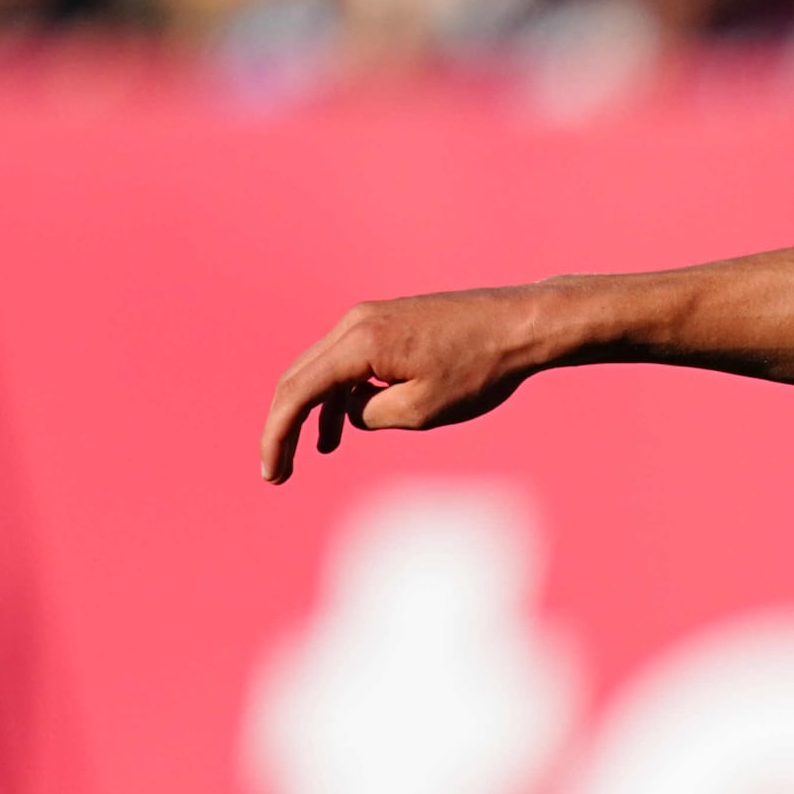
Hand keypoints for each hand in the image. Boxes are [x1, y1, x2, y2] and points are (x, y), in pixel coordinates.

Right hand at [258, 289, 558, 481]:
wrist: (521, 324)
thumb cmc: (480, 369)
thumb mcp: (422, 410)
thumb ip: (371, 415)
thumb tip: (349, 410)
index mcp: (359, 343)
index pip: (298, 393)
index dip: (277, 435)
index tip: (272, 473)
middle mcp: (355, 323)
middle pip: (300, 379)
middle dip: (285, 426)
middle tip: (278, 472)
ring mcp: (369, 319)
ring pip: (324, 371)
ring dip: (315, 413)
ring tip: (317, 453)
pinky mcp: (387, 324)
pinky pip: (350, 363)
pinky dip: (342, 395)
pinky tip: (343, 427)